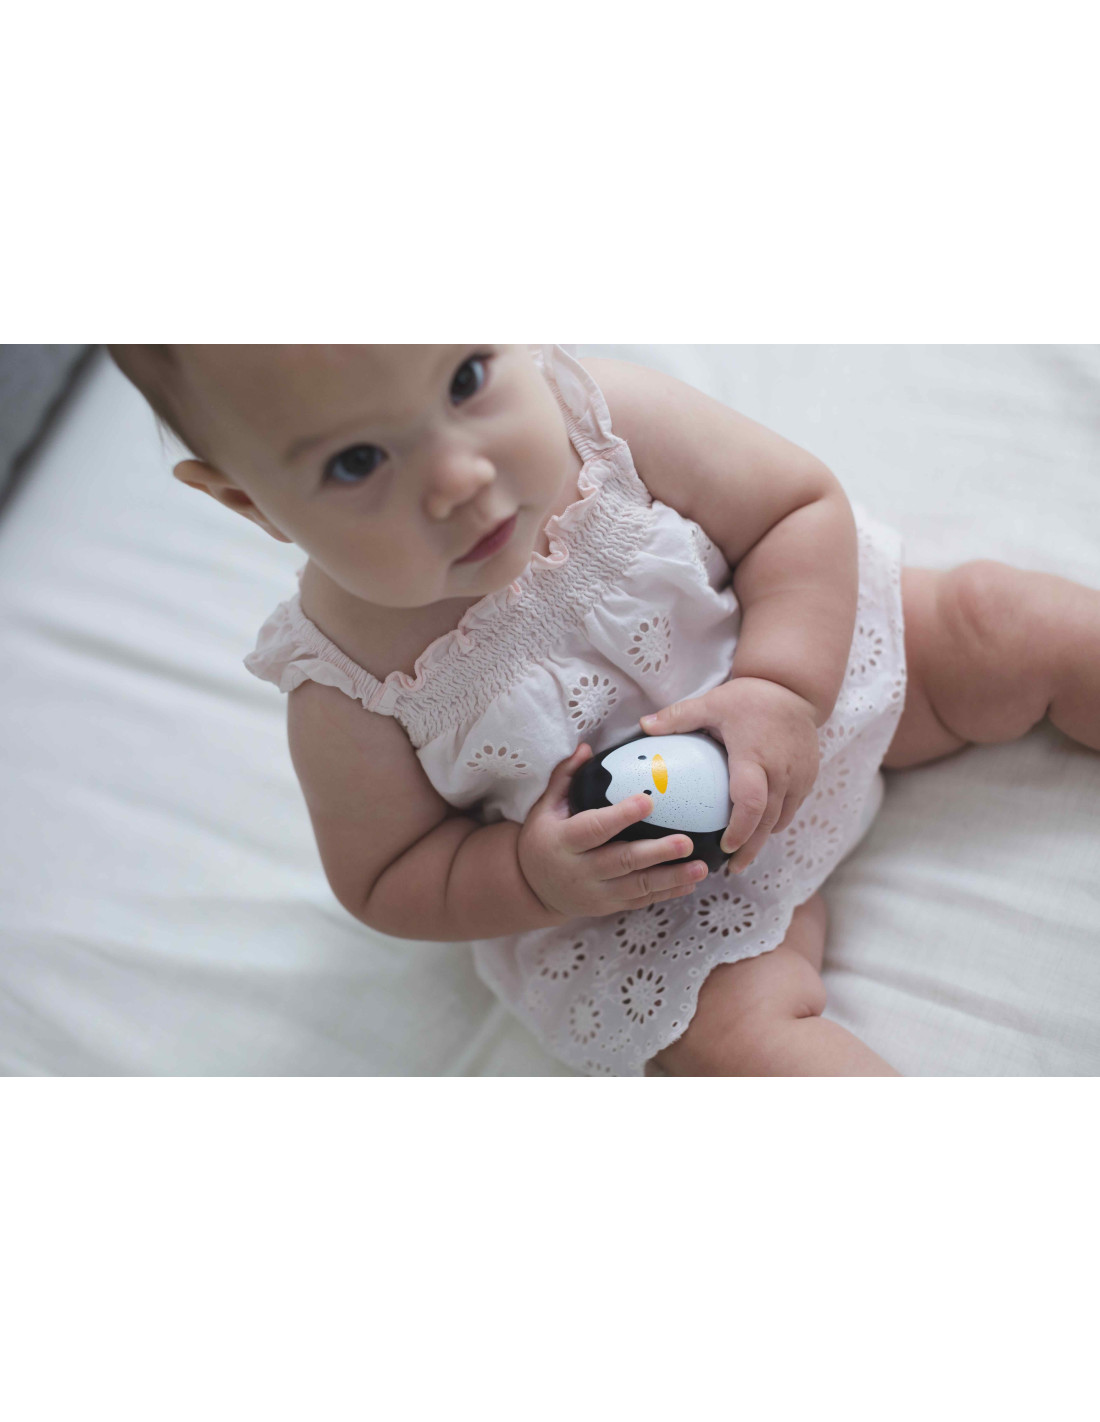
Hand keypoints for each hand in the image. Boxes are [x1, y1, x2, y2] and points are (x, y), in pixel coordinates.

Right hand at [517, 744, 709, 918]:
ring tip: (700, 868)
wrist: (533, 889)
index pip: (594, 828)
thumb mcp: (545, 808)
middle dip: (657, 853)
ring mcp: (596, 892)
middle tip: (686, 842)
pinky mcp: (608, 906)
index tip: (648, 800)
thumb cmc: (543, 839)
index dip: (621, 816)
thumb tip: (587, 748)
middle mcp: (581, 870)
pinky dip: (666, 893)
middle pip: (623, 861)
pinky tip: (689, 883)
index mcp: (564, 841)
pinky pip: (640, 900)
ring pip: (638, 886)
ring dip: (671, 877)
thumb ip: (565, 778)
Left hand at [640, 678, 820, 871]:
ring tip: (743, 854)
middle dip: (750, 848)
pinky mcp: (809, 777)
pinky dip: (776, 821)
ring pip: (782, 819)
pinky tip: (759, 829)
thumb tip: (643, 727)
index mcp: (754, 756)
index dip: (740, 830)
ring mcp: (799, 777)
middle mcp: (781, 771)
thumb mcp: (713, 702)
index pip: (751, 802)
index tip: (725, 847)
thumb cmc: (750, 697)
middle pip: (768, 821)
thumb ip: (679, 717)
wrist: (795, 688)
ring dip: (763, 838)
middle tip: (732, 867)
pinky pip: (792, 808)